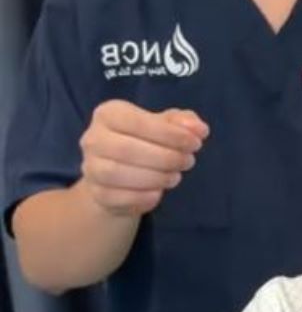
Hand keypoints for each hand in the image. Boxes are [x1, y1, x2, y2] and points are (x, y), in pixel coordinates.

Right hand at [79, 101, 208, 216]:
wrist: (120, 177)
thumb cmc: (145, 143)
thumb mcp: (164, 126)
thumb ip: (183, 122)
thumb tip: (199, 129)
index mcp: (109, 114)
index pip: (137, 121)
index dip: (170, 134)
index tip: (195, 143)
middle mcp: (93, 139)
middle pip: (127, 149)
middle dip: (166, 157)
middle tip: (188, 161)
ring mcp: (92, 167)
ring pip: (119, 174)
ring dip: (156, 177)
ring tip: (175, 176)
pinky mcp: (97, 193)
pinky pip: (119, 198)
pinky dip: (144, 197)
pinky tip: (158, 192)